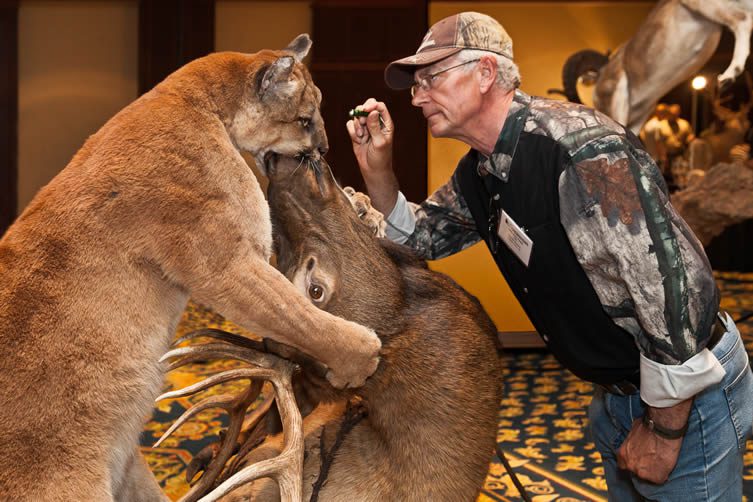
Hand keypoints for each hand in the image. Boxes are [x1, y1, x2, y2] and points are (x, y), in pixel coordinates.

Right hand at [345, 98, 399, 215]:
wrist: (373, 170)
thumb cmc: (381, 158)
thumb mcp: (380, 142)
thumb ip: (375, 126)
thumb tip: (372, 112)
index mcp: (385, 124)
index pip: (380, 107)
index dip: (372, 105)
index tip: (365, 110)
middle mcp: (375, 123)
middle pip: (367, 108)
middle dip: (361, 113)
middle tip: (361, 122)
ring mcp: (365, 128)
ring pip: (357, 116)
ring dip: (357, 125)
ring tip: (361, 136)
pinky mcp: (356, 133)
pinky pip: (350, 125)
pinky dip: (352, 131)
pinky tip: (357, 139)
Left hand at [617, 399, 691, 483]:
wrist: (662, 430)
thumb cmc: (648, 427)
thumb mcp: (633, 431)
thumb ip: (631, 441)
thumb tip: (634, 439)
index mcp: (622, 454)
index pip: (622, 464)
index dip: (631, 462)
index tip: (637, 460)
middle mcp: (630, 465)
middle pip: (634, 470)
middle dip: (641, 466)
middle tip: (650, 460)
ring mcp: (642, 473)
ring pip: (646, 476)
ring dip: (652, 471)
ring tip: (659, 461)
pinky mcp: (656, 477)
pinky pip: (659, 479)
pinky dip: (663, 474)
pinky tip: (665, 465)